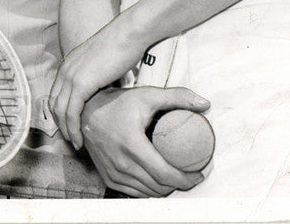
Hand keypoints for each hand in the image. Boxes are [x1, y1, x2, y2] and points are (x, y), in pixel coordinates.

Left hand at [51, 19, 146, 146]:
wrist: (127, 34)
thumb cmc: (123, 47)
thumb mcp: (105, 65)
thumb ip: (100, 79)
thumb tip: (107, 93)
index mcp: (69, 65)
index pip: (57, 94)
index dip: (62, 113)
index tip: (71, 127)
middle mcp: (65, 70)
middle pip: (54, 103)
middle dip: (61, 124)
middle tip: (72, 139)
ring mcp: (70, 76)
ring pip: (61, 110)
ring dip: (67, 130)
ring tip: (76, 144)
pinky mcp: (81, 83)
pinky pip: (71, 111)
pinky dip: (73, 127)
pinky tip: (80, 138)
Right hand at [80, 86, 210, 196]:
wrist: (84, 112)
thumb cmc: (117, 102)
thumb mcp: (146, 96)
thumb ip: (176, 97)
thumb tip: (205, 103)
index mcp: (131, 144)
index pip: (165, 174)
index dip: (187, 179)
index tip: (199, 173)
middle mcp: (120, 162)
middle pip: (159, 187)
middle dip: (180, 185)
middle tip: (190, 174)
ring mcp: (113, 172)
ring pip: (148, 193)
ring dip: (165, 189)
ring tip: (176, 177)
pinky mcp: (108, 177)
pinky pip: (135, 193)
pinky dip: (149, 191)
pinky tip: (158, 182)